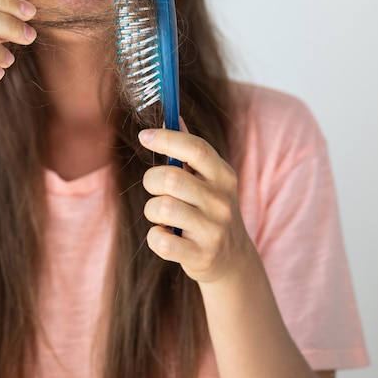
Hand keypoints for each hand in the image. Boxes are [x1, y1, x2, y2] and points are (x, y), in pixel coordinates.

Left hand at [139, 126, 251, 283]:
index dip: (167, 138)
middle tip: (155, 189)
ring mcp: (213, 230)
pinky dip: (155, 237)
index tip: (145, 136)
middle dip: (151, 180)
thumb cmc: (210, 210)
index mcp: (224, 176)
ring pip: (162, 208)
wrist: (232, 260)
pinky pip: (161, 240)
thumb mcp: (209, 179)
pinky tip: (165, 235)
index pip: (196, 149)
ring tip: (161, 215)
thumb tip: (172, 116)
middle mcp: (221, 201)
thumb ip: (190, 150)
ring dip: (152, 210)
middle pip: (171, 178)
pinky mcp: (201, 256)